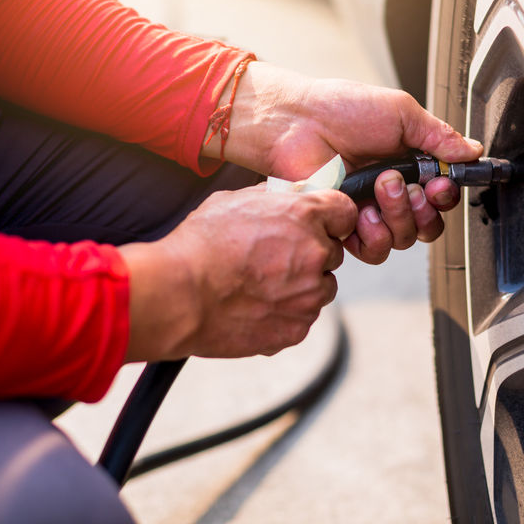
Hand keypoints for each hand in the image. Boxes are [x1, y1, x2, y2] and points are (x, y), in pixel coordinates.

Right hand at [119, 185, 357, 361]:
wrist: (179, 294)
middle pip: (332, 254)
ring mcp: (309, 295)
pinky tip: (253, 306)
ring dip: (299, 287)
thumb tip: (294, 195)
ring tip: (258, 285)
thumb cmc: (200, 244)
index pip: (345, 212)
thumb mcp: (235, 200)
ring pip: (320, 289)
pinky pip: (300, 318)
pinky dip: (283, 314)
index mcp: (305, 215)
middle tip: (272, 259)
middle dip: (310, 255)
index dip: (331, 219)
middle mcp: (315, 254)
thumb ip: (275, 198)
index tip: (319, 226)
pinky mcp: (296, 328)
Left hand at [201, 61, 482, 261]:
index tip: (441, 183)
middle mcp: (391, 192)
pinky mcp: (345, 225)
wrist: (298, 122)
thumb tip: (472, 150)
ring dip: (398, 216)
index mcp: (408, 164)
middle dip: (423, 209)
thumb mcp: (401, 113)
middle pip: (428, 225)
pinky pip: (372, 249)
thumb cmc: (341, 109)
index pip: (442, 196)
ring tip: (380, 187)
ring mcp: (368, 210)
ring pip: (403, 239)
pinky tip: (361, 209)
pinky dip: (372, 233)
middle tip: (407, 185)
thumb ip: (439, 136)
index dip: (446, 196)